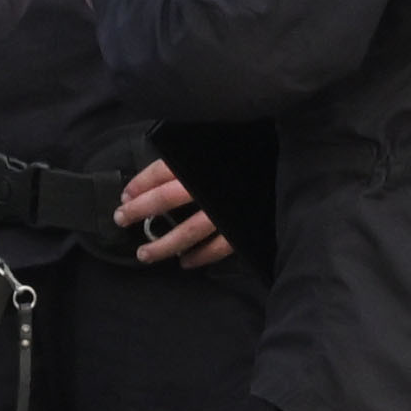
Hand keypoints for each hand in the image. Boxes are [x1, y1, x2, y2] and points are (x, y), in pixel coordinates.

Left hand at [115, 157, 231, 267]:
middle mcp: (207, 188)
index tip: (126, 195)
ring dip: (163, 245)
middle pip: (166, 199)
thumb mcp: (209, 148)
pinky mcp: (238, 227)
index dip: (140, 183)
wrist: (289, 168)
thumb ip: (188, 159)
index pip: (161, 171)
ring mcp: (222, 211)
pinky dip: (201, 256)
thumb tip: (167, 166)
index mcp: (199, 165)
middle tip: (121, 219)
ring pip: (188, 231)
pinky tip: (185, 262)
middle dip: (139, 210)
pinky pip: (218, 247)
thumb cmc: (236, 161)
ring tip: (144, 254)